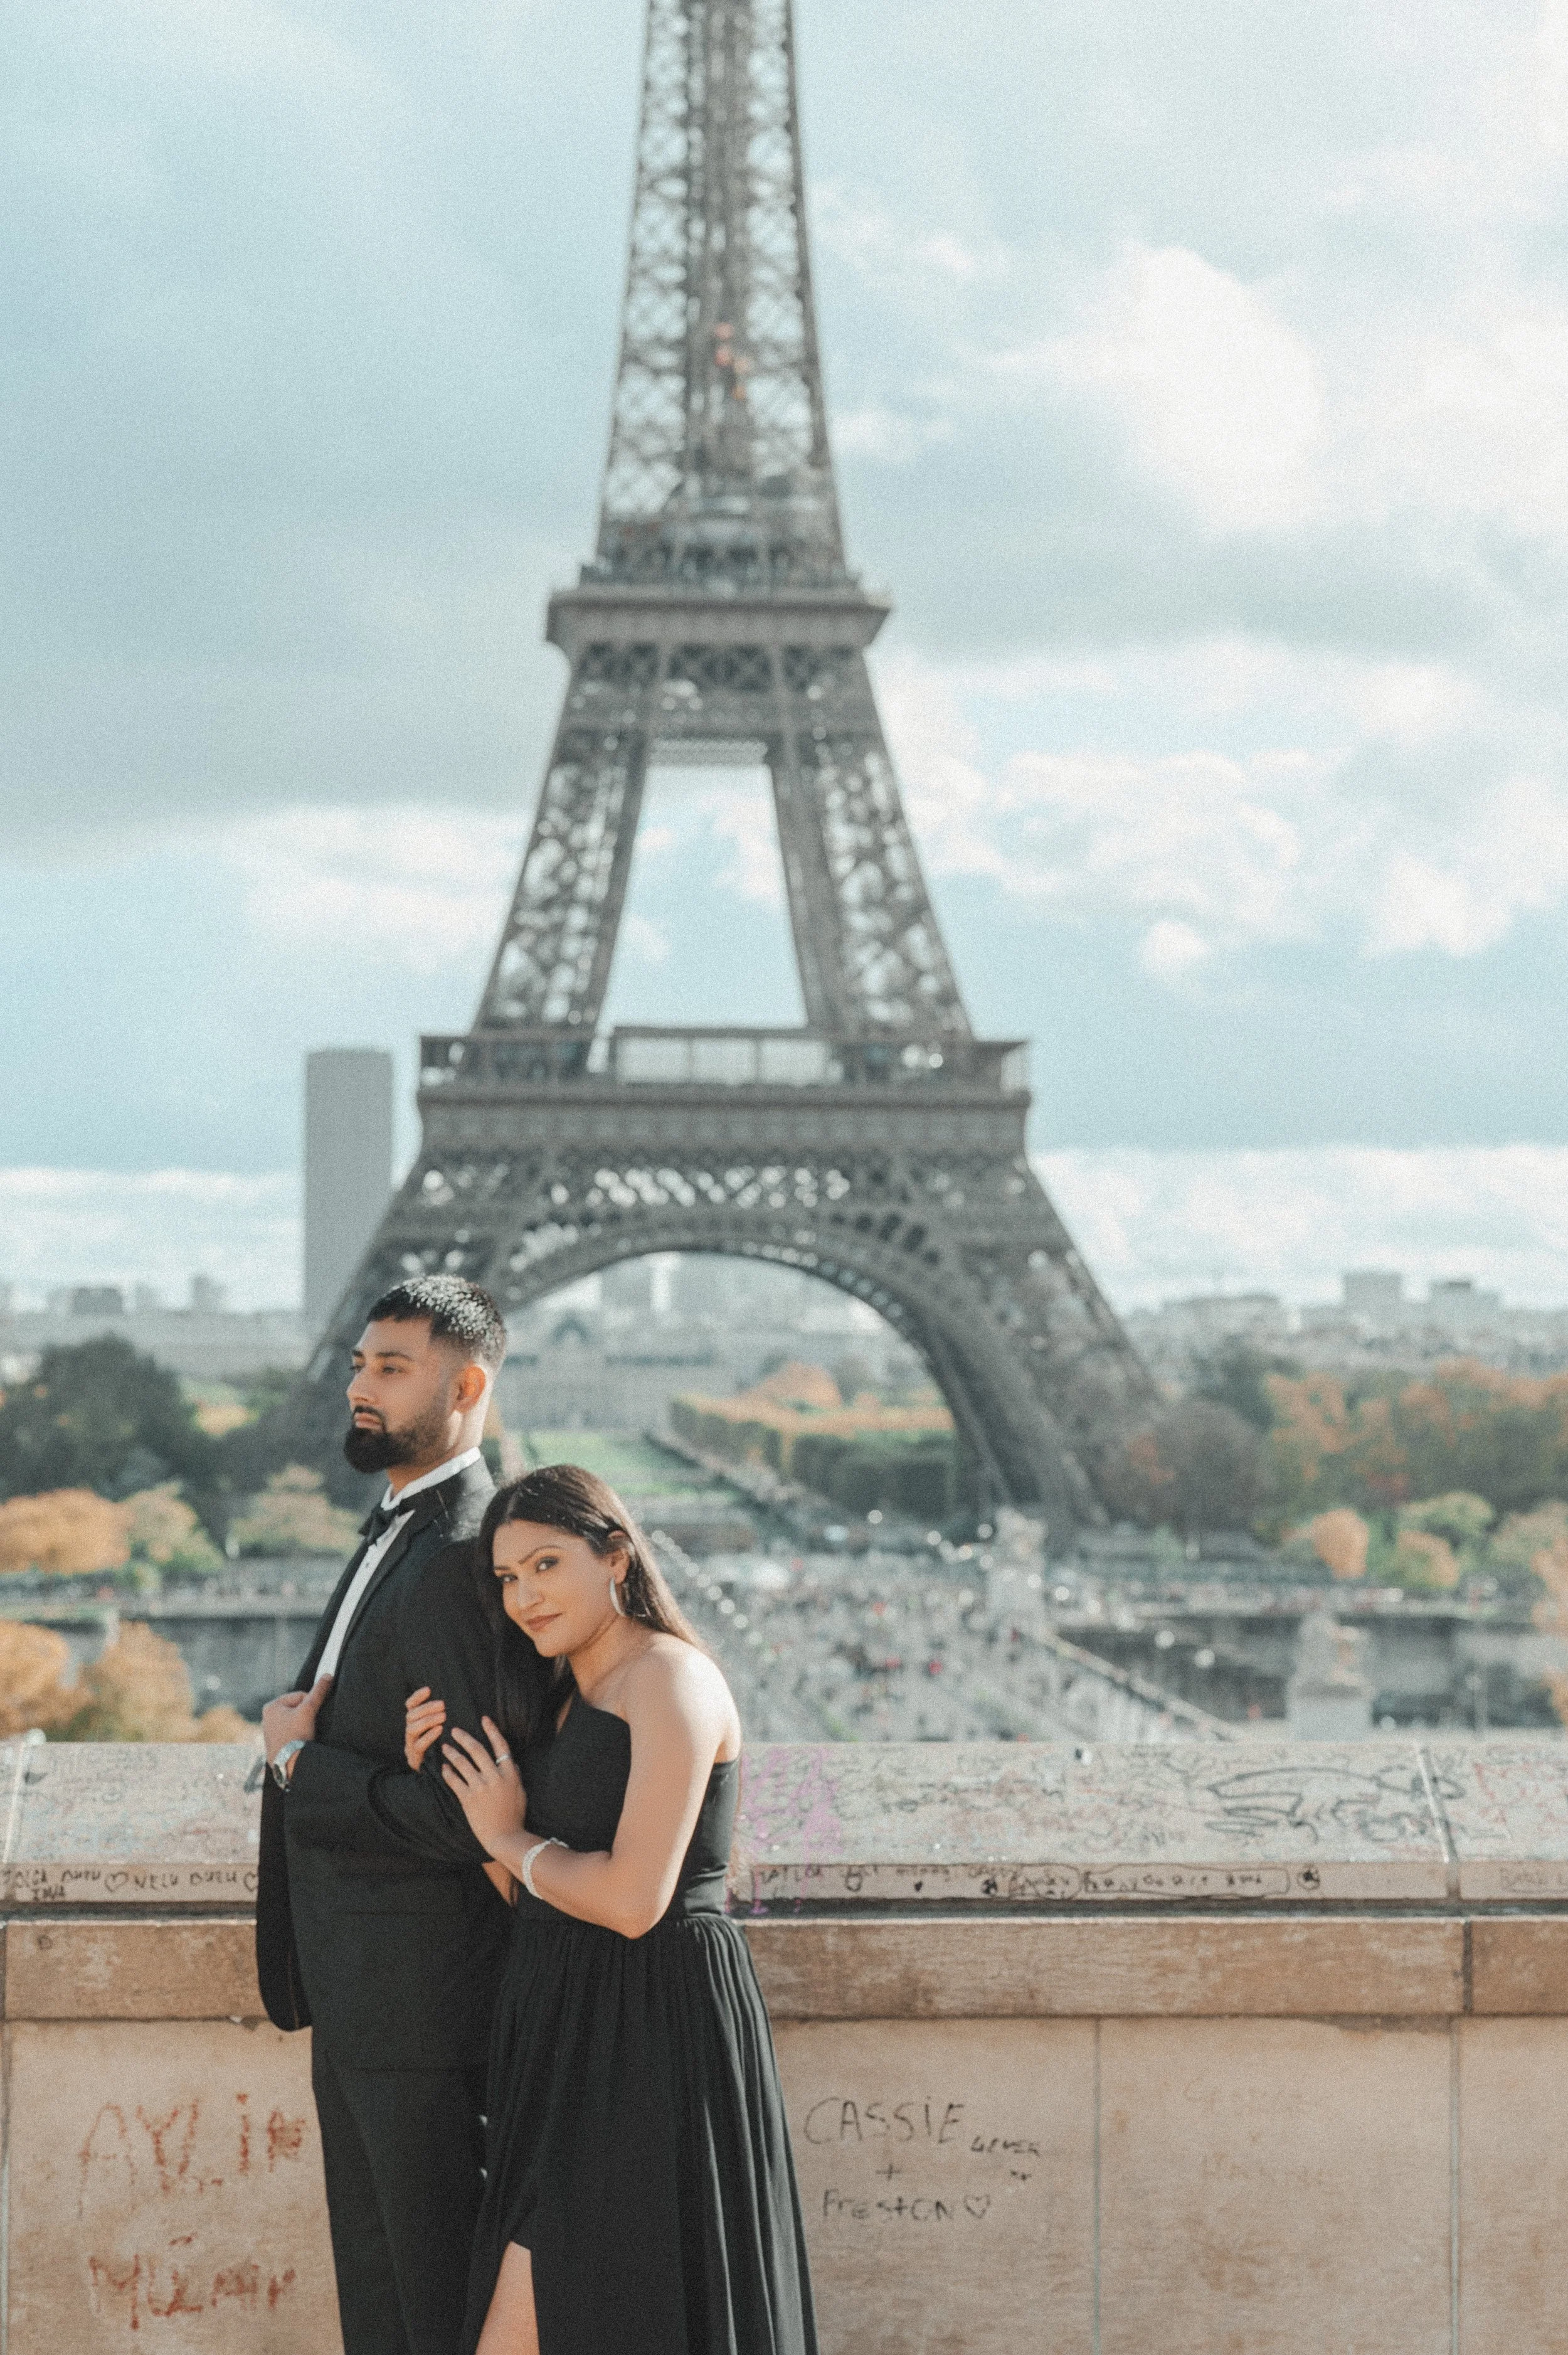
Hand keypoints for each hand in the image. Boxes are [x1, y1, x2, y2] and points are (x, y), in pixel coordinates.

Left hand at [262, 1675, 331, 1771]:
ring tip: (303, 1737)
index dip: (310, 1706)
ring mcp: (268, 1732)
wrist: (290, 1765)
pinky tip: (298, 1743)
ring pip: (294, 1722)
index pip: (300, 1696)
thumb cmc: (296, 1735)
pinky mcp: (273, 1744)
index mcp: (271, 1706)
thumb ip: (318, 1692)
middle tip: (307, 1728)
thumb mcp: (309, 1710)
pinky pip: (289, 1734)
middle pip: (296, 1709)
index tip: (310, 1718)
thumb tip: (328, 1675)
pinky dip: (296, 1737)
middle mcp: (266, 1718)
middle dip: (305, 1717)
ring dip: (301, 1727)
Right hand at [405, 1686, 446, 1770]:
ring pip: (412, 1729)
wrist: (435, 1776)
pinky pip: (418, 1745)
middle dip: (426, 1708)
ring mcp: (410, 1746)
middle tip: (442, 1705)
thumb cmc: (442, 1748)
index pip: (410, 1706)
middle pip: (410, 1716)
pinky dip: (429, 1736)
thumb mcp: (441, 1731)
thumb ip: (442, 1717)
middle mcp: (410, 1734)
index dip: (417, 1697)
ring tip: (443, 1717)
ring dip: (427, 1720)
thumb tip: (454, 1700)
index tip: (429, 1689)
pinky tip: (440, 1730)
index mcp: (415, 1724)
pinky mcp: (414, 1759)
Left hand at [440, 1718, 525, 1859]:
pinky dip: (448, 1773)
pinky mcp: (468, 1799)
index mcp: (510, 1774)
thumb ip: (514, 1775)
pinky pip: (455, 1781)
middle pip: (477, 1750)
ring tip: (445, 1747)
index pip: (501, 1746)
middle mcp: (494, 1777)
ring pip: (462, 1764)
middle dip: (464, 1737)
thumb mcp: (521, 1792)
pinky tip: (444, 1768)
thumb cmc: (515, 1816)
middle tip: (455, 1730)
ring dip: (452, 1753)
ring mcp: (480, 1788)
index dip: (492, 1731)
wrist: (505, 1837)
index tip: (484, 1719)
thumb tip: (510, 1762)